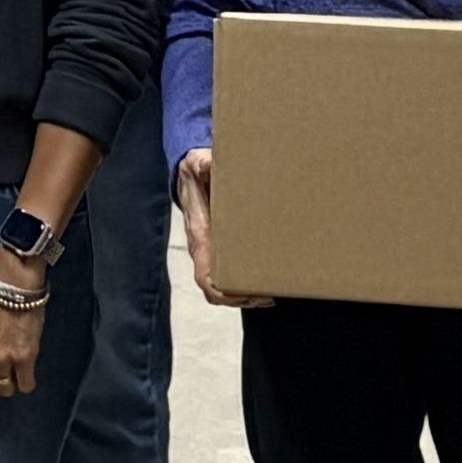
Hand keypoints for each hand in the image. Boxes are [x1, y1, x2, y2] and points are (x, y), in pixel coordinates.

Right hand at [176, 149, 262, 306]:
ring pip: (222, 287)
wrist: (191, 172)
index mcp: (200, 237)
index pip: (204, 276)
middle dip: (240, 299)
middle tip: (268, 297)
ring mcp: (212, 251)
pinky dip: (244, 285)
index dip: (223, 291)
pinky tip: (265, 282)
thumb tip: (206, 164)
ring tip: (270, 295)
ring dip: (244, 296)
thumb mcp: (197, 164)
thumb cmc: (196, 171)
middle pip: (215, 290)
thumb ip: (201, 165)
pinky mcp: (221, 248)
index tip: (246, 293)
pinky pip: (228, 275)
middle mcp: (204, 250)